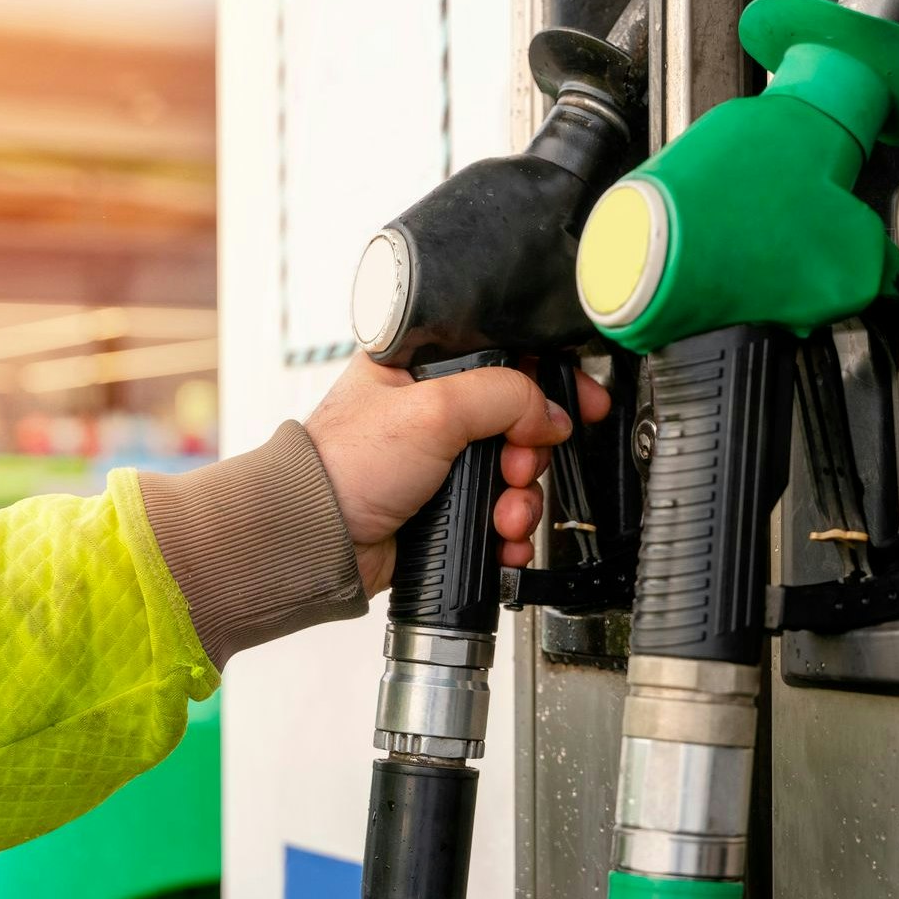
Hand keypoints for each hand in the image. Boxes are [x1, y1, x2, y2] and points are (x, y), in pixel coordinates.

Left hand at [305, 354, 611, 594]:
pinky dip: (509, 532)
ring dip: (522, 499)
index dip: (547, 379)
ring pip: (513, 473)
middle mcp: (431, 411)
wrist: (318, 542)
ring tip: (503, 516)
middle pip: (519, 421)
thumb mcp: (433, 409)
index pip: (503, 356)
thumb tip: (550, 414)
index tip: (580, 402)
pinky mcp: (444, 508)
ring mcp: (439, 462)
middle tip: (516, 467)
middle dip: (530, 453)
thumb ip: (504, 396)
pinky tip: (501, 541)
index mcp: (420, 367)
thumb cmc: (344, 466)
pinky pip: (498, 514)